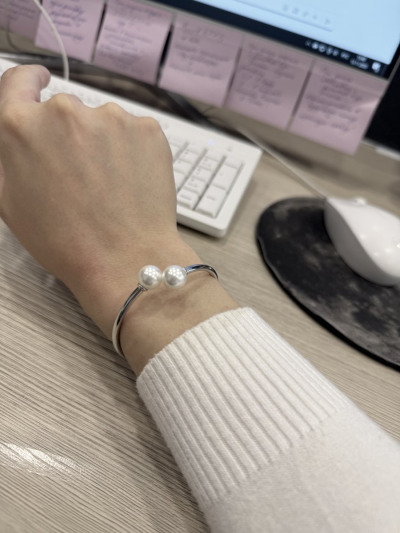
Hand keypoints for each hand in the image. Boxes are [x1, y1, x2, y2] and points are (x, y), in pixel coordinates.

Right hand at [0, 65, 236, 371]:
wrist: (124, 259)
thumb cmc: (65, 240)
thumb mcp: (9, 200)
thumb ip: (7, 153)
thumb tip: (15, 131)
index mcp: (22, 125)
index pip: (18, 81)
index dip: (27, 81)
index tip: (38, 80)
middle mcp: (65, 111)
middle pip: (63, 111)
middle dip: (67, 136)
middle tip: (77, 175)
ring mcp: (111, 117)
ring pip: (102, 122)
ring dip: (102, 144)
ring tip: (107, 186)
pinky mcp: (147, 129)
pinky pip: (133, 132)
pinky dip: (130, 150)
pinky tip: (128, 182)